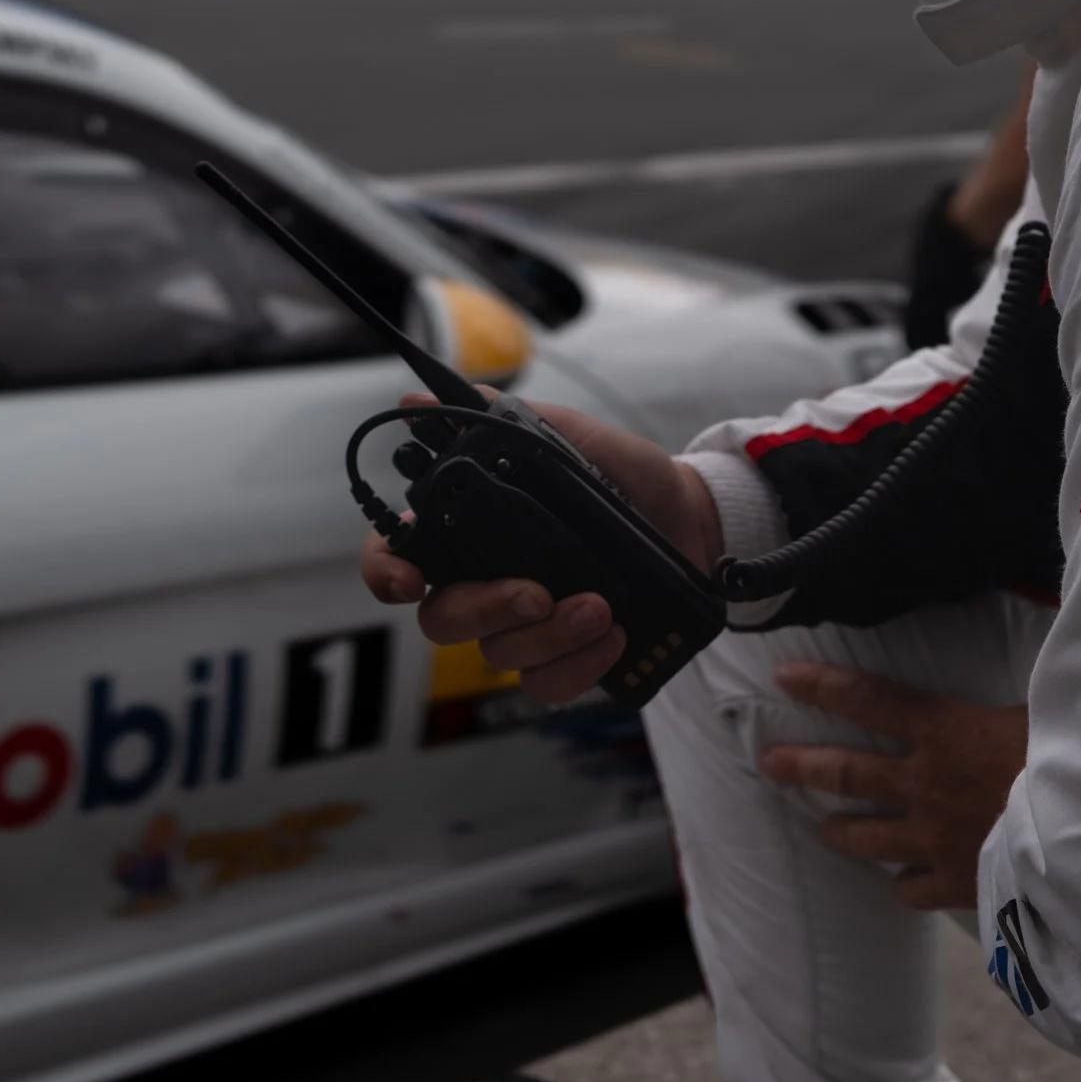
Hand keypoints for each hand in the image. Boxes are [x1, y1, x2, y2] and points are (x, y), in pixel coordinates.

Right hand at [359, 401, 724, 709]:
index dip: (387, 571)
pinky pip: (546, 684)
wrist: (694, 517)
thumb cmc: (622, 477)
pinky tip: (613, 635)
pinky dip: (578, 666)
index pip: (402, 555)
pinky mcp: (567, 659)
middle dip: (486, 608)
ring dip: (549, 635)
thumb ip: (497, 421)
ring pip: (500, 654)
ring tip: (600, 605)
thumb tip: (420, 396)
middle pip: (444, 618)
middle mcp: (487, 583)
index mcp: (472, 531)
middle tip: (537, 592)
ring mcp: (525, 627)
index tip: (406, 584)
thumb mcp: (565, 435)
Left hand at [757, 662, 1030, 911]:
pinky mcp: (956, 881)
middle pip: (847, 772)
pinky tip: (904, 886)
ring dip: (841, 832)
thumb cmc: (1073, 759)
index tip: (784, 678)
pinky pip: (912, 890)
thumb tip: (1017, 679)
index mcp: (944, 731)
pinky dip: (905, 886)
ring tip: (825, 830)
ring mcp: (934, 837)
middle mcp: (924, 784)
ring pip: (868, 837)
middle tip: (769, 763)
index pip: (869, 699)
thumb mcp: (1040, 710)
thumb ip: (1010, 703)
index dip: (823, 686)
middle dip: (801, 766)